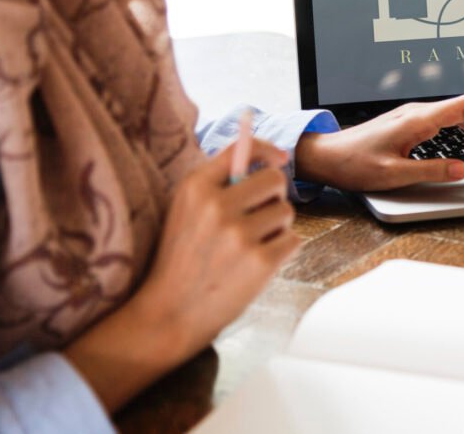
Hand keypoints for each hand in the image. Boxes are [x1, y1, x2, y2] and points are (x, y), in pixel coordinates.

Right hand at [65, 139, 298, 411]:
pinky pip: (293, 240)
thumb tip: (270, 159)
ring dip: (277, 228)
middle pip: (276, 179)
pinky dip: (282, 252)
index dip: (267, 151)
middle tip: (259, 217)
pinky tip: (256, 266)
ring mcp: (239, 234)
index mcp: (194, 188)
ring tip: (250, 247)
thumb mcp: (185, 211)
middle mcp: (216, 206)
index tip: (280, 159)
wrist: (170, 313)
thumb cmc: (183, 259)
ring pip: (286, 211)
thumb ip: (218, 183)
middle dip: (274, 196)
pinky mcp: (260, 261)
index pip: (241, 150)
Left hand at [294, 94, 463, 190]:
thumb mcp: (393, 174)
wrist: (327, 156)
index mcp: (417, 119)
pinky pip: (450, 119)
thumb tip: (463, 168)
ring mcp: (416, 116)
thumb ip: (430, 170)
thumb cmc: (354, 164)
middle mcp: (419, 112)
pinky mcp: (413, 124)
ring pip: (461, 112)